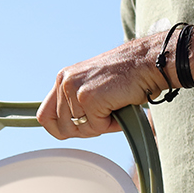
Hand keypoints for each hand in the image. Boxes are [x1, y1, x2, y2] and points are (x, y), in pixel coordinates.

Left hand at [37, 35, 167, 139]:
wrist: (149, 62)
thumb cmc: (127, 77)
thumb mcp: (92, 86)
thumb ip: (75, 103)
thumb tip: (66, 130)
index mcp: (63, 78)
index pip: (44, 116)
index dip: (58, 129)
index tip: (74, 130)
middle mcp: (64, 81)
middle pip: (62, 128)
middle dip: (85, 129)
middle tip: (105, 115)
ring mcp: (74, 89)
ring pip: (80, 129)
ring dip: (100, 125)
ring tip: (114, 106)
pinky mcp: (88, 97)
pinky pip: (96, 127)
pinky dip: (111, 124)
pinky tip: (120, 106)